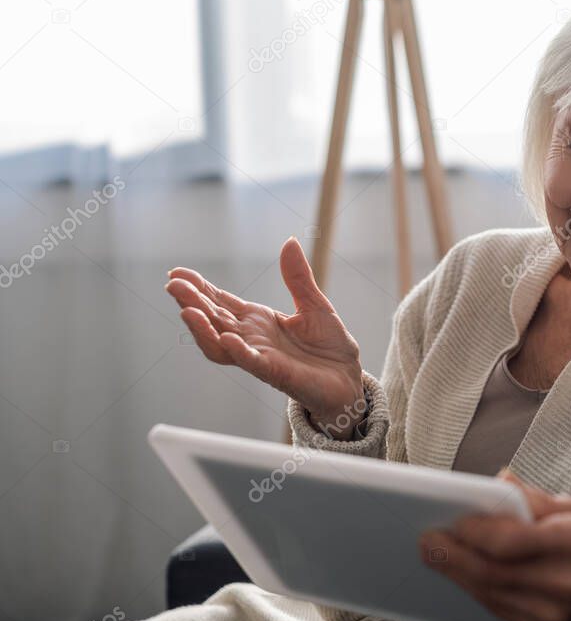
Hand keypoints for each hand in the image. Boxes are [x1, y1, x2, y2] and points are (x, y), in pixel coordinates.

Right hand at [165, 237, 364, 437]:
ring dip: (203, 329)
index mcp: (257, 321)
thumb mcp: (314, 304)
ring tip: (187, 311)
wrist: (348, 379)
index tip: (178, 272)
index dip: (199, 288)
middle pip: (214, 320)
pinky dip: (238, 351)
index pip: (220, 302)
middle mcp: (252, 338)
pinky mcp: (276, 373)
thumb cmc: (329, 346)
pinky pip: (252, 362)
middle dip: (192, 302)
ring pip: (222, 343)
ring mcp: (260, 356)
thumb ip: (298, 277)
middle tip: (173, 284)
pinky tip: (227, 338)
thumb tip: (290, 241)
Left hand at [419, 470, 570, 620]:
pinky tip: (464, 575)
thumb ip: (535, 499)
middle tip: (426, 541)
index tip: (453, 518)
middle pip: (493, 572)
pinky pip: (502, 610)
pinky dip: (479, 591)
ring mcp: (557, 611)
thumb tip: (498, 482)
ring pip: (492, 595)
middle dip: (453, 557)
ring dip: (459, 576)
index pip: (512, 541)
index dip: (476, 531)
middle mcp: (565, 582)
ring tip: (437, 555)